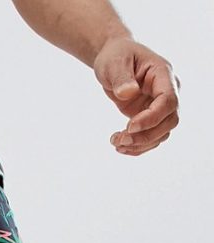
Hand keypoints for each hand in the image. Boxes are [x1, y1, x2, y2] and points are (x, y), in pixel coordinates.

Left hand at [93, 36, 180, 155]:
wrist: (114, 58)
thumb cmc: (116, 56)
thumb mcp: (114, 63)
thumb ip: (121, 78)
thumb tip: (128, 93)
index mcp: (163, 75)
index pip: (168, 101)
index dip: (152, 117)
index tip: (129, 127)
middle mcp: (167, 92)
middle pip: (169, 121)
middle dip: (146, 136)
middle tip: (119, 140)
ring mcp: (159, 105)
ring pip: (161, 133)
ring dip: (140, 144)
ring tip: (115, 143)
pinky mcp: (149, 116)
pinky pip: (151, 136)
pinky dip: (137, 146)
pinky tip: (119, 146)